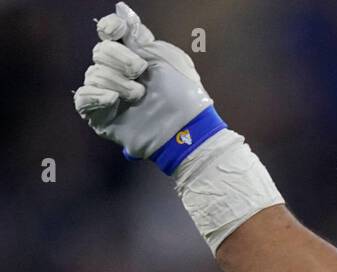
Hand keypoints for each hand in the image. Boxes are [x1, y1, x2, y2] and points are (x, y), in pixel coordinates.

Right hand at [73, 2, 214, 162]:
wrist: (187, 128)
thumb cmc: (184, 94)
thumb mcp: (165, 57)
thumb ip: (138, 36)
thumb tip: (121, 9)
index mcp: (134, 56)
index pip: (109, 33)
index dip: (110, 29)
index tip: (118, 32)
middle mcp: (118, 73)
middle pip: (100, 52)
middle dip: (120, 58)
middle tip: (140, 71)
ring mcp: (109, 94)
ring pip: (93, 74)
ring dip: (118, 82)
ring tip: (139, 96)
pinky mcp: (102, 116)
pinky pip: (83, 98)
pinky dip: (96, 95)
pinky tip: (113, 100)